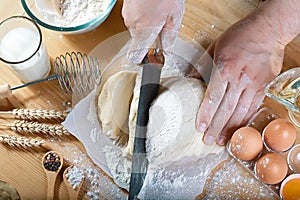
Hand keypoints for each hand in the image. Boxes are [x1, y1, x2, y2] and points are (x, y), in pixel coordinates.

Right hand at [122, 0, 183, 63]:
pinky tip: (153, 4)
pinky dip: (143, 13)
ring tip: (159, 10)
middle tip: (163, 25)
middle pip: (139, 39)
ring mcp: (127, 14)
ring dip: (148, 22)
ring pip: (137, 27)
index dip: (141, 60)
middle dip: (150, 35)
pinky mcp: (126, 5)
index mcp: (143, 30)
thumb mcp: (175, 14)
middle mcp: (132, 24)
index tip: (149, 59)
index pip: (134, 56)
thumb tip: (168, 49)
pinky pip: (135, 15)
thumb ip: (170, 35)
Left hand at [195, 16, 284, 145]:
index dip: (206, 114)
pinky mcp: (264, 87)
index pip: (213, 96)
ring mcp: (253, 84)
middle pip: (226, 108)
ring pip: (240, 111)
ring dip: (230, 128)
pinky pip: (253, 107)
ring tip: (221, 141)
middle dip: (216, 127)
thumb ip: (202, 66)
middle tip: (208, 141)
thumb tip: (190, 80)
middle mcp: (239, 78)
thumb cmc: (239, 36)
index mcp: (224, 67)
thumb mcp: (215, 46)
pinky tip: (238, 129)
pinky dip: (244, 120)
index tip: (199, 127)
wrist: (267, 30)